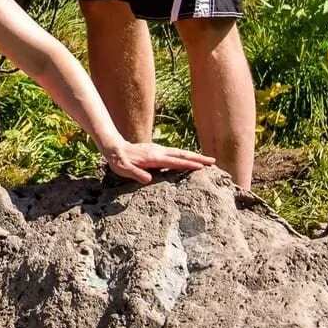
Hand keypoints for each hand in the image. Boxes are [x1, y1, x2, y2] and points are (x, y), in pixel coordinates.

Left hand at [101, 137, 215, 185]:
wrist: (114, 148)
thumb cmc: (119, 161)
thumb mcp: (124, 169)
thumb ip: (136, 173)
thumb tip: (148, 180)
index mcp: (153, 157)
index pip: (174, 161)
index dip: (187, 164)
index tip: (201, 167)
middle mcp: (159, 151)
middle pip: (182, 154)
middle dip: (198, 157)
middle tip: (213, 161)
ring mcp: (159, 150)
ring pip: (180, 152)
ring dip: (194, 156)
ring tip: (208, 161)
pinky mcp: (157, 151)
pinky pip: (175, 153)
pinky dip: (186, 155)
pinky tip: (190, 159)